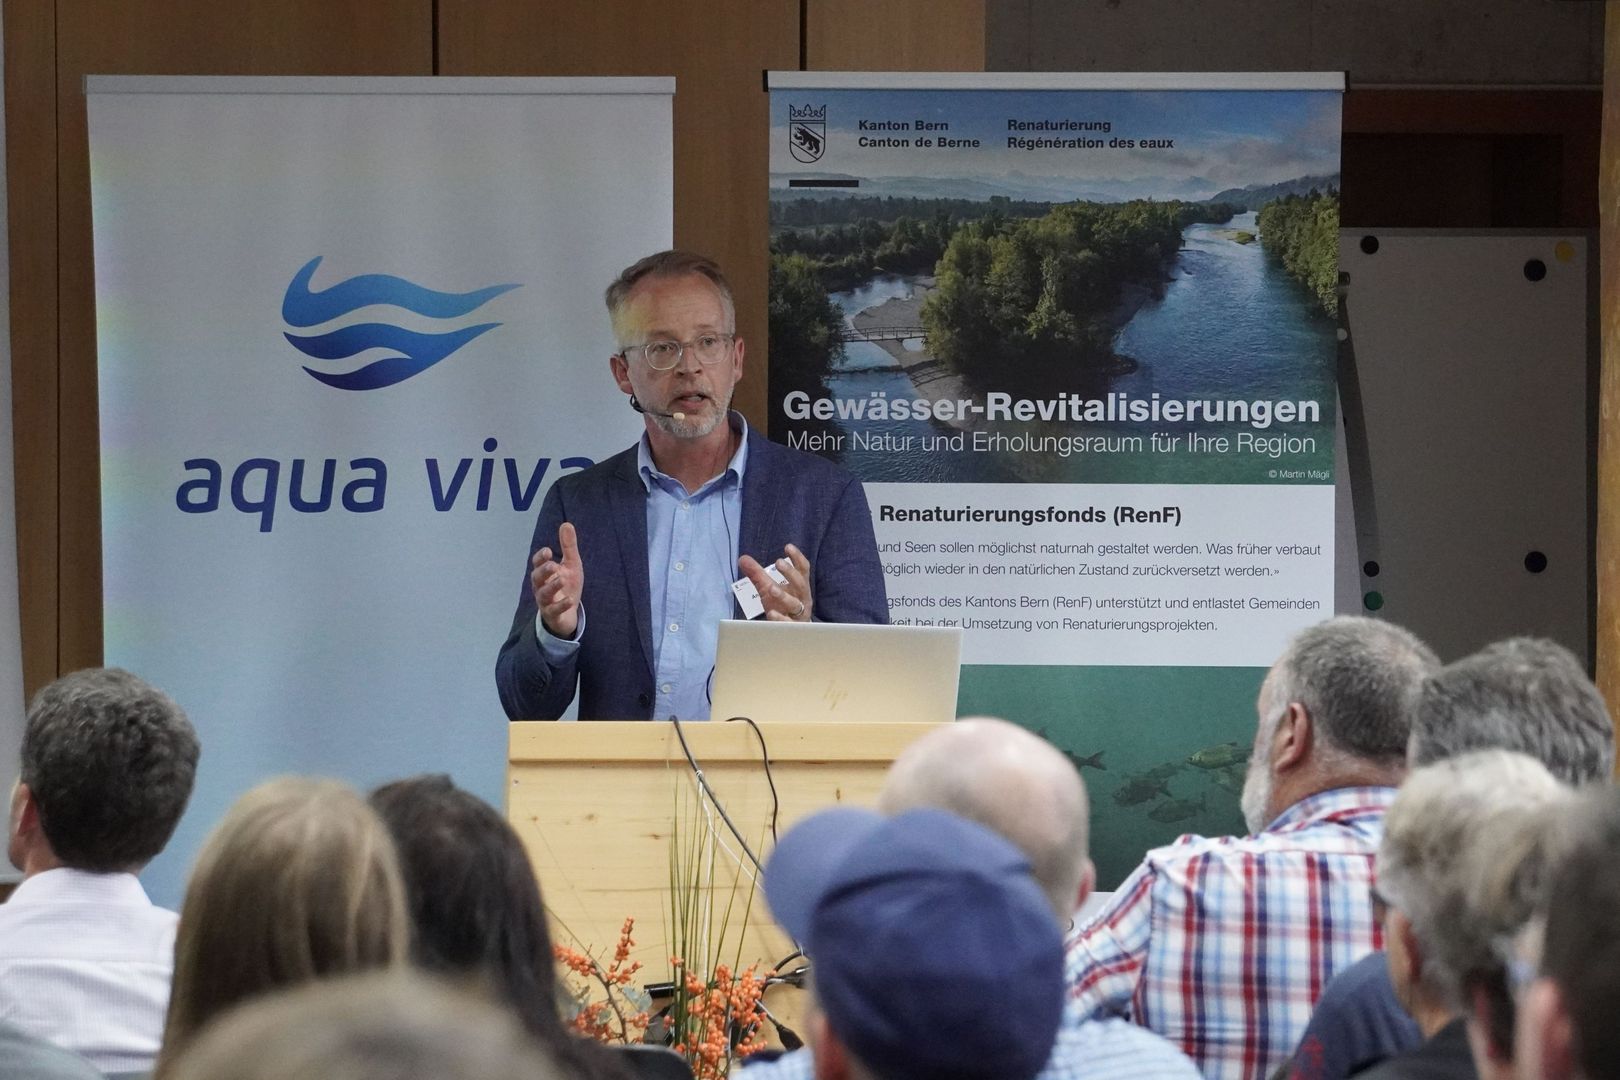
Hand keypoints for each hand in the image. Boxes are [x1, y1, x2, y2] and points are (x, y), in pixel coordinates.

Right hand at [531, 522, 582, 637]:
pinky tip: (569, 600)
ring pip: (543, 594)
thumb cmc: (567, 586)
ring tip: (561, 580)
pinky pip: (554, 610)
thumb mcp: (571, 565)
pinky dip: (561, 605)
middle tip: (552, 565)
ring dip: (551, 587)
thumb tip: (566, 524)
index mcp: (544, 573)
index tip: (549, 551)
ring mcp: (545, 601)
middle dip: (543, 571)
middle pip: (537, 578)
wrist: (567, 613)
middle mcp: (541, 586)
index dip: (541, 558)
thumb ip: (568, 546)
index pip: (537, 563)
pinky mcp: (552, 614)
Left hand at [739, 543, 811, 621]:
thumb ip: (757, 574)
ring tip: (771, 588)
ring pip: (794, 604)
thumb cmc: (782, 605)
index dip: (797, 558)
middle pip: (799, 584)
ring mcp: (798, 614)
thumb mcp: (768, 588)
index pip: (802, 569)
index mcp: (799, 586)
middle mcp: (802, 598)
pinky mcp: (792, 628)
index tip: (788, 547)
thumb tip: (742, 558)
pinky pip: (787, 623)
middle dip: (790, 573)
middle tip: (779, 562)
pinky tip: (771, 613)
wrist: (792, 632)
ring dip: (783, 595)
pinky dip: (780, 618)